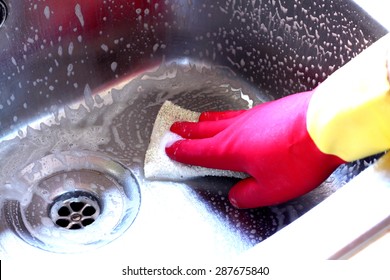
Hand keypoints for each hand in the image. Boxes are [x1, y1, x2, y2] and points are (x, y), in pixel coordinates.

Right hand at [165, 91, 344, 207]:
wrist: (323, 125)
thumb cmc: (297, 158)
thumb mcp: (272, 189)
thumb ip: (249, 195)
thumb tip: (237, 195)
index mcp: (230, 150)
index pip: (199, 152)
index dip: (182, 152)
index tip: (170, 148)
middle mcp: (236, 130)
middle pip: (204, 130)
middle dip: (188, 131)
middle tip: (174, 127)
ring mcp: (251, 117)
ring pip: (221, 118)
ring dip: (205, 121)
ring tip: (197, 120)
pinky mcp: (267, 109)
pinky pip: (238, 113)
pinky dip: (227, 116)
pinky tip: (233, 118)